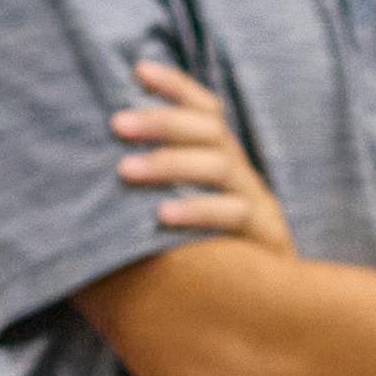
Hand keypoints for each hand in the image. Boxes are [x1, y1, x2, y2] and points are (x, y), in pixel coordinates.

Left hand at [109, 56, 272, 250]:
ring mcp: (257, 203)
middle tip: (117, 123)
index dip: (177, 85)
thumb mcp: (188, 210)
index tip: (138, 70)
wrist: (269, 305)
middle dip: (162, 121)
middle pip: (209, 131)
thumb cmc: (211, 255)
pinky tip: (160, 215)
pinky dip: (196, 210)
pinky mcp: (264, 237)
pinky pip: (233, 215)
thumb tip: (105, 161)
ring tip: (125, 169)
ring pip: (219, 166)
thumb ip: (161, 184)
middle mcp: (243, 174)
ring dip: (169, 163)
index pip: (207, 109)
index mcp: (225, 160)